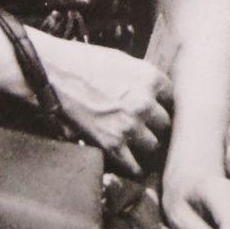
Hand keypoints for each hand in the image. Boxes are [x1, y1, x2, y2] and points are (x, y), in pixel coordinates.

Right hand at [35, 35, 172, 174]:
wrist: (55, 73)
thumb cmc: (88, 62)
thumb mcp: (124, 62)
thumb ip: (145, 80)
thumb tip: (158, 95)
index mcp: (150, 78)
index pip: (174, 100)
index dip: (165, 106)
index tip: (159, 110)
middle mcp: (144, 102)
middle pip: (167, 125)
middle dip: (157, 126)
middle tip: (148, 128)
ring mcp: (129, 125)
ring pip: (154, 146)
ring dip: (145, 145)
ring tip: (136, 142)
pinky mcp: (111, 144)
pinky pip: (134, 166)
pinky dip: (133, 166)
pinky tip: (129, 160)